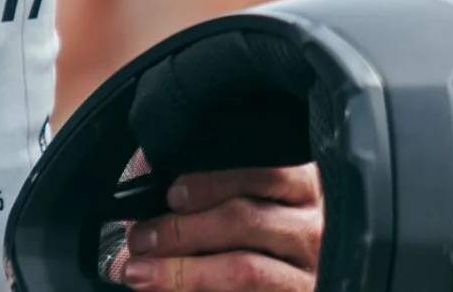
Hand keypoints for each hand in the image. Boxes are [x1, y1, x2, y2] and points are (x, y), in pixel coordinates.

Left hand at [114, 163, 322, 289]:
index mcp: (301, 187)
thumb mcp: (238, 199)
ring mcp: (308, 273)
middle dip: (182, 229)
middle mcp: (311, 229)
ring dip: (183, 271)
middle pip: (245, 220)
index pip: (265, 171)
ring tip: (142, 272)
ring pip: (243, 268)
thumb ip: (203, 183)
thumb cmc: (246, 236)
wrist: (267, 281)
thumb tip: (151, 171)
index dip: (213, 182)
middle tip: (141, 238)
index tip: (172, 195)